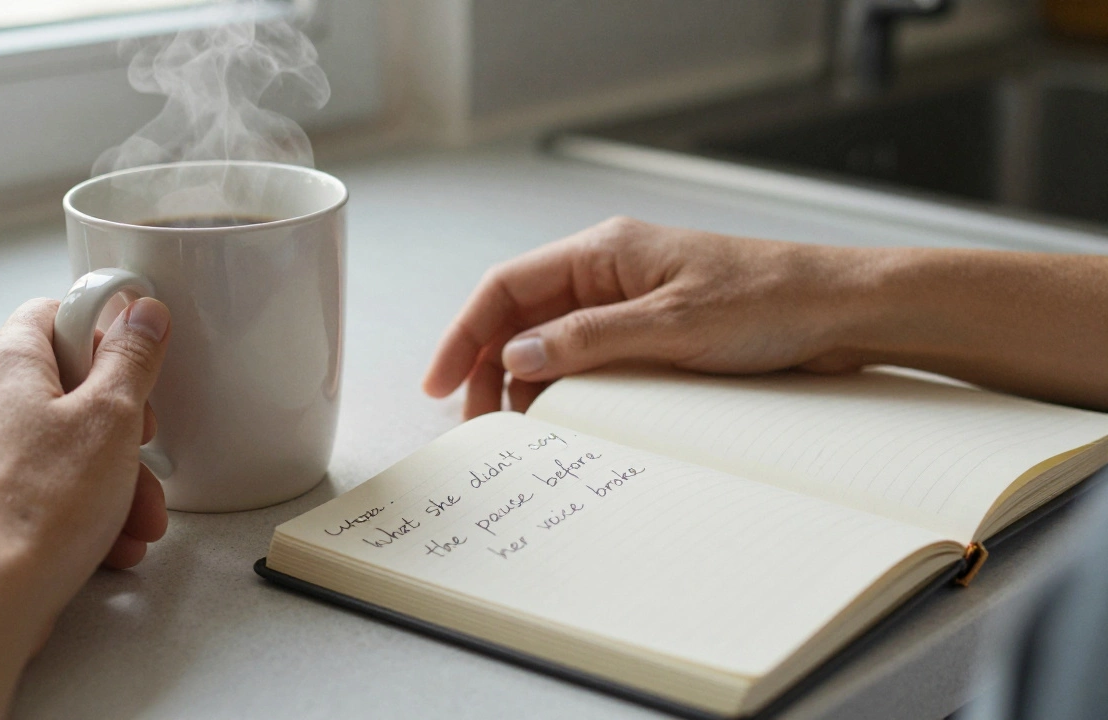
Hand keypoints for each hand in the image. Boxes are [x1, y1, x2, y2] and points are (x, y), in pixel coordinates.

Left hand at [0, 297, 172, 640]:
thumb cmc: (38, 508)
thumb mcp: (112, 418)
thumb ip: (132, 358)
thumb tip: (142, 315)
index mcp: (6, 362)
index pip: (58, 313)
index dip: (107, 333)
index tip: (142, 357)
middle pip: (69, 388)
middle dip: (125, 427)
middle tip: (146, 448)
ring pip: (63, 446)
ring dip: (115, 478)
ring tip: (140, 519)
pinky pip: (44, 488)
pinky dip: (83, 508)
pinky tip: (112, 542)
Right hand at [423, 217, 878, 417]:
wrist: (842, 312)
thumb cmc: (769, 300)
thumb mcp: (672, 324)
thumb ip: (587, 340)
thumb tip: (514, 359)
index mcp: (603, 252)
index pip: (506, 287)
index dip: (463, 334)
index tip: (438, 382)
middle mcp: (608, 274)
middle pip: (520, 318)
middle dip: (487, 367)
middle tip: (476, 423)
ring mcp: (629, 305)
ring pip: (551, 343)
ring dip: (526, 384)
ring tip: (518, 431)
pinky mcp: (652, 334)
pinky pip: (590, 361)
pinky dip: (568, 390)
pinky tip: (564, 420)